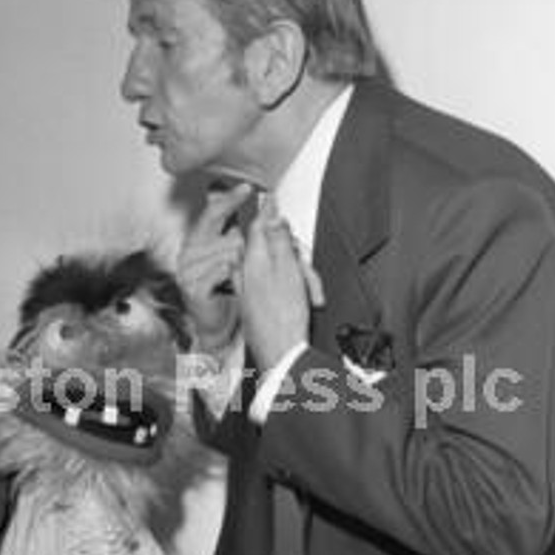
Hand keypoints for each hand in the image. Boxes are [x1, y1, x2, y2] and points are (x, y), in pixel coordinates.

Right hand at [177, 182, 253, 353]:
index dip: (230, 200)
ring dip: (241, 265)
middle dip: (242, 245)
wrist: (217, 324)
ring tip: (237, 277)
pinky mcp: (193, 288)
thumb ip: (227, 224)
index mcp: (195, 241)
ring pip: (229, 253)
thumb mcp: (226, 251)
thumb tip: (225, 193)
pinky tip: (231, 283)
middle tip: (243, 259)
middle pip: (226, 234)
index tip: (247, 188)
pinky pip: (223, 271)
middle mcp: (189, 253)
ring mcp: (188, 271)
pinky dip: (232, 276)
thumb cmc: (223, 288)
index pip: (213, 213)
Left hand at [239, 196, 321, 370]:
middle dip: (292, 256)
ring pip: (273, 268)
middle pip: (268, 249)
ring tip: (310, 295)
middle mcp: (245, 274)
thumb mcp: (288, 271)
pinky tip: (299, 300)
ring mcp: (248, 291)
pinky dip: (287, 289)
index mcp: (253, 261)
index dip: (269, 213)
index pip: (258, 226)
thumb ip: (278, 240)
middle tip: (308, 274)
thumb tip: (271, 213)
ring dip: (294, 276)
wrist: (280, 356)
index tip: (272, 199)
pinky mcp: (253, 305)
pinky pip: (271, 286)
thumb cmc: (285, 318)